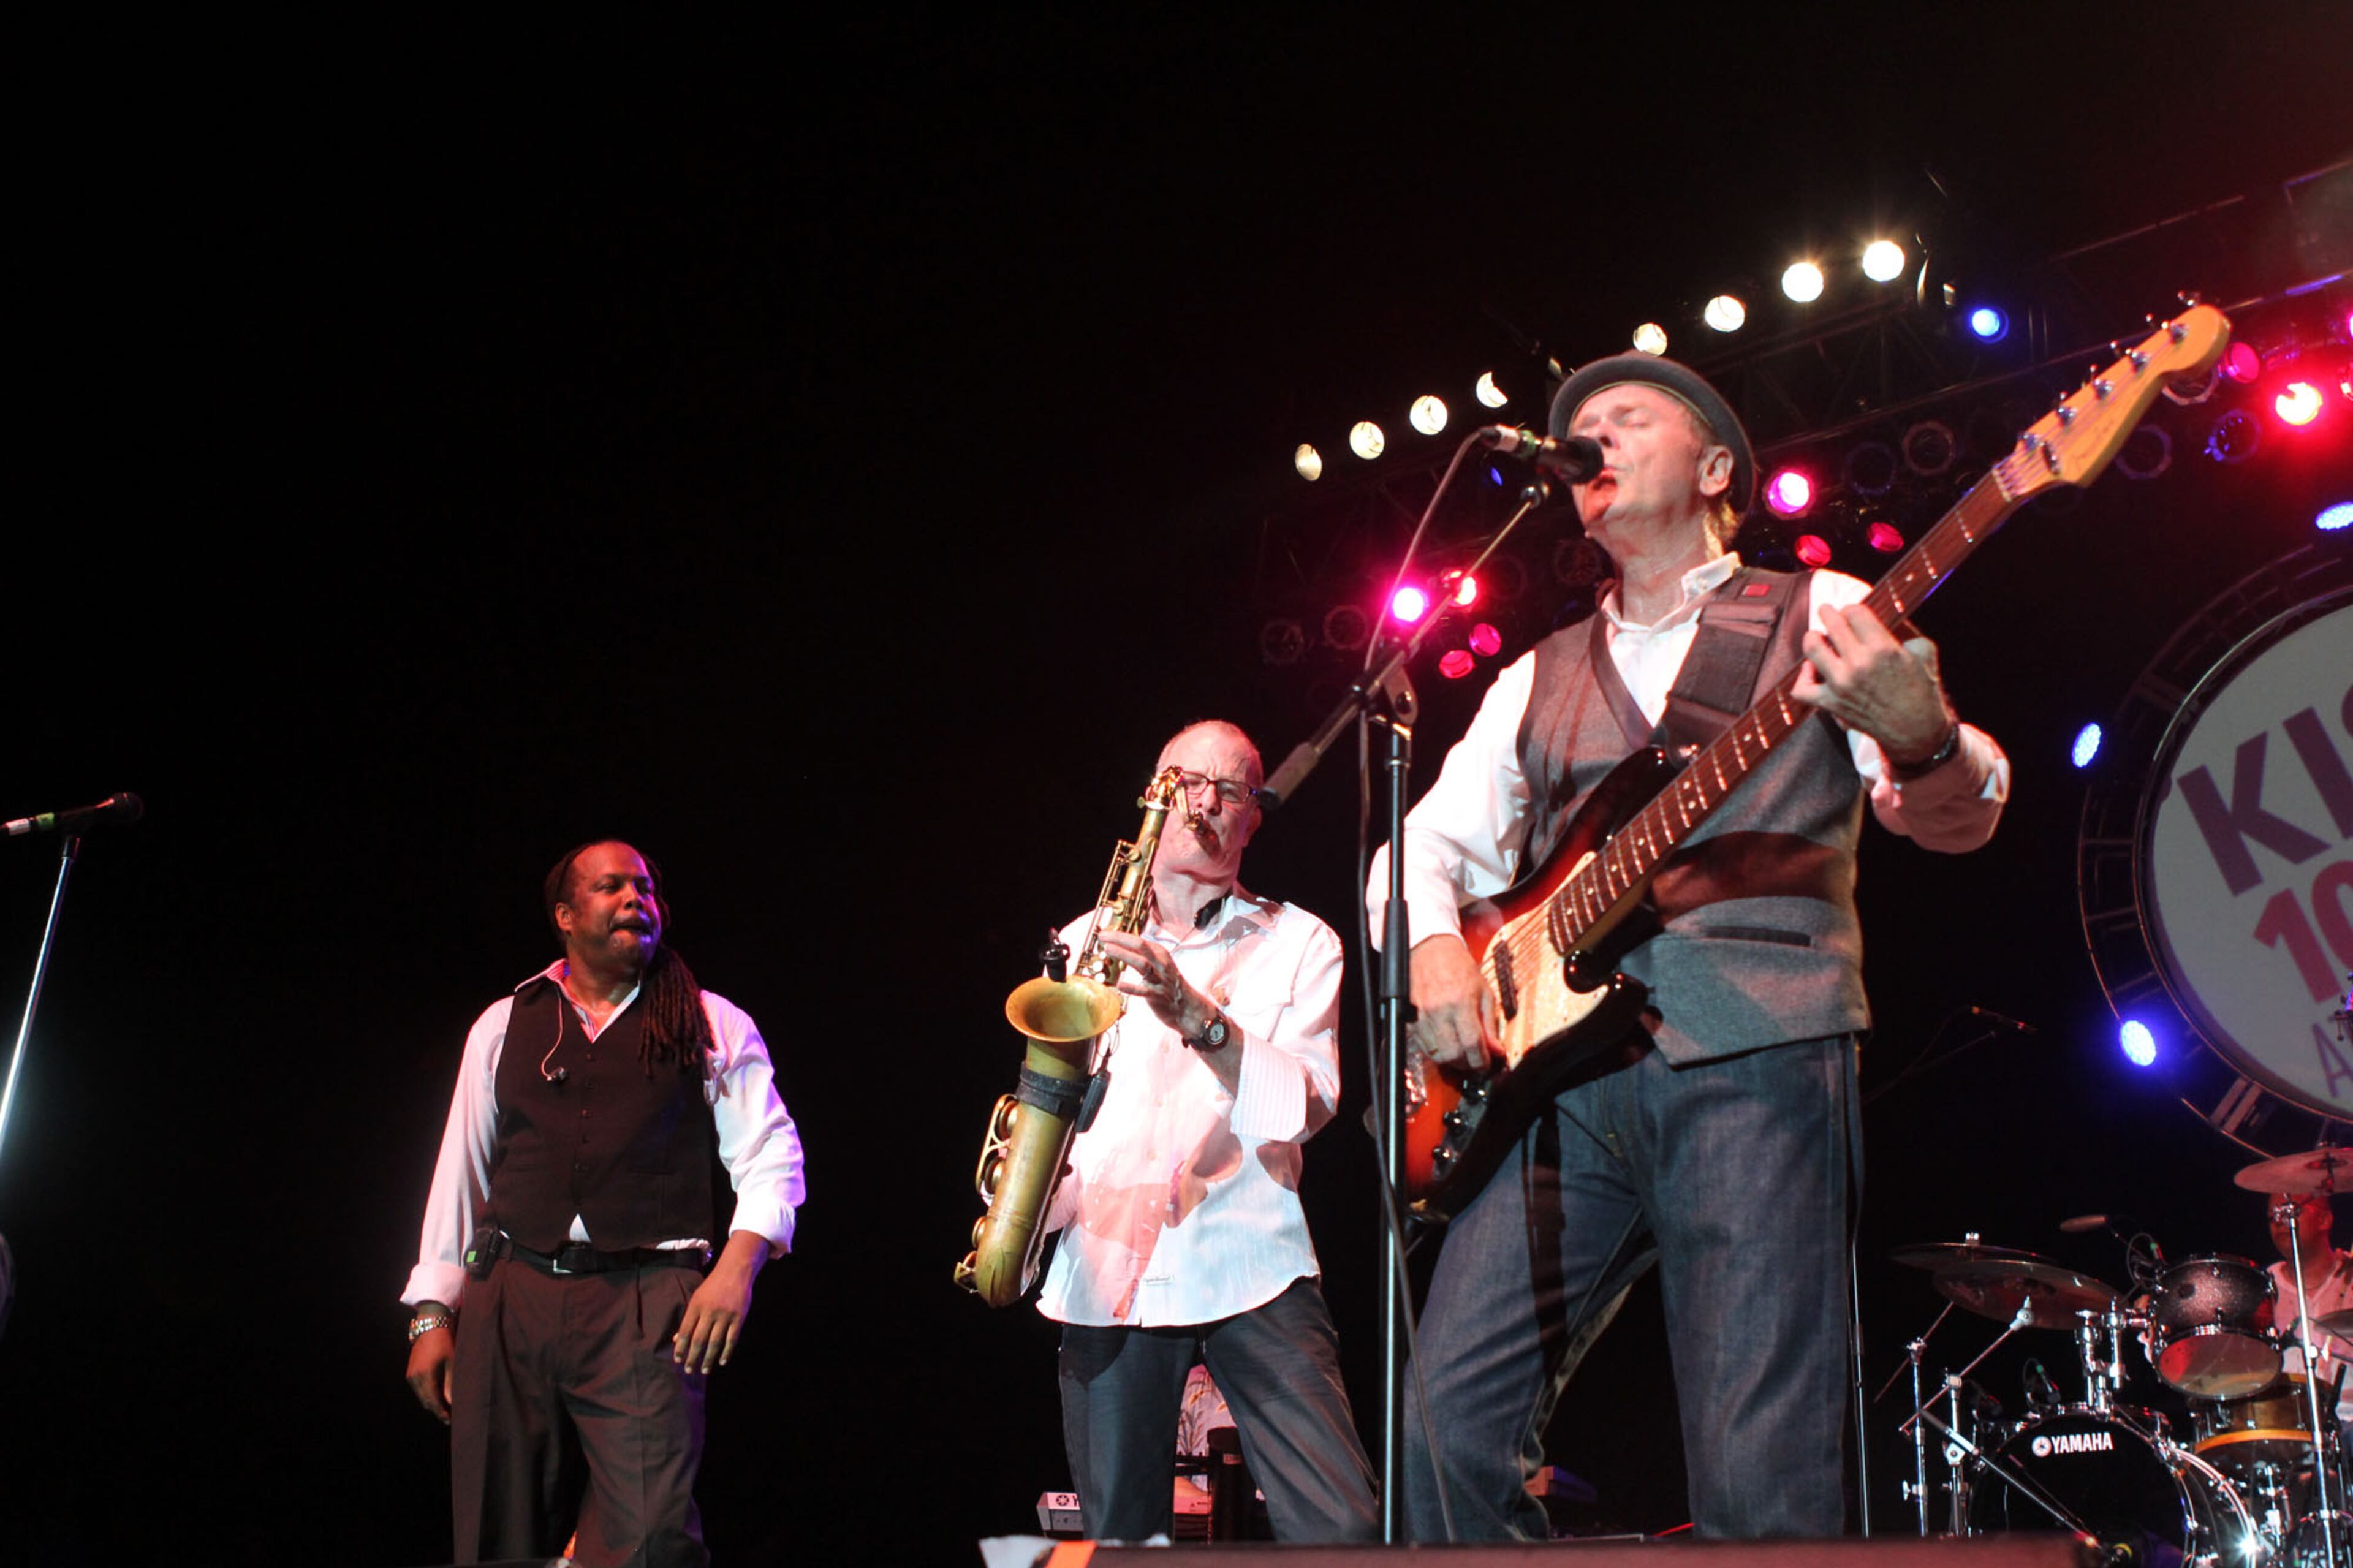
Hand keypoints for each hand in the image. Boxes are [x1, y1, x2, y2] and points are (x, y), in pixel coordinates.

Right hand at [405, 1325, 454, 1424]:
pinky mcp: (410, 1372)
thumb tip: (452, 1402)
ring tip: (446, 1406)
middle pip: (426, 1402)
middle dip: (437, 1409)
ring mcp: (410, 1375)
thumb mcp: (451, 1362)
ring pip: (422, 1396)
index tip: (450, 1421)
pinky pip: (419, 1389)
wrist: (430, 1325)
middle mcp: (414, 1378)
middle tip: (451, 1416)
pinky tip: (439, 1393)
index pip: (432, 1402)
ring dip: (432, 1402)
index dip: (441, 1413)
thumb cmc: (445, 1341)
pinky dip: (428, 1394)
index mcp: (425, 1376)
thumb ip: (451, 1383)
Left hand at [674, 1259, 756, 1374]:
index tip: (677, 1360)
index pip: (685, 1332)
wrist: (735, 1271)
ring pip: (715, 1343)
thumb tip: (677, 1339)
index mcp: (696, 1306)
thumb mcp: (697, 1299)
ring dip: (708, 1359)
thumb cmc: (713, 1287)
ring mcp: (725, 1315)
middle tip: (688, 1371)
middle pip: (698, 1340)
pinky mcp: (739, 1317)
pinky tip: (721, 1361)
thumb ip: (688, 1319)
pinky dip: (726, 1352)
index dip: (680, 1348)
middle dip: (692, 1357)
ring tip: (704, 1370)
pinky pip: (731, 1339)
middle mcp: (709, 1311)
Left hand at [1101, 930, 1212, 1040]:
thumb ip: (1142, 955)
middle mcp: (1161, 964)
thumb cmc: (1170, 984)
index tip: (1105, 934)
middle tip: (1103, 936)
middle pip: (1141, 946)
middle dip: (1121, 939)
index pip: (1139, 940)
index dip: (1121, 935)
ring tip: (1108, 949)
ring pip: (1142, 964)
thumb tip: (1121, 944)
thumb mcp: (1159, 964)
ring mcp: (1159, 979)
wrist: (1187, 1007)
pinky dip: (1131, 987)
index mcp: (1160, 954)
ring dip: (1125, 955)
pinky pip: (1144, 990)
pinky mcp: (1157, 996)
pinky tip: (1119, 984)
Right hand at [1408, 934, 1498, 1070]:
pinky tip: (1445, 1043)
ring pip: (1436, 1054)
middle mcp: (1440, 1010)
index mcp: (1461, 1002)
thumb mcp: (1483, 991)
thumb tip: (1496, 1050)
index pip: (1473, 1044)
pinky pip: (1423, 1046)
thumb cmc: (1459, 966)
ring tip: (1460, 1052)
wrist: (1431, 948)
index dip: (1481, 1060)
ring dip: (1451, 1059)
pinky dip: (1435, 1051)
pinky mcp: (1409, 1017)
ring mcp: (1422, 1015)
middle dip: (1466, 1064)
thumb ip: (1489, 1024)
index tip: (1486, 1063)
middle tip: (1474, 1060)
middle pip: (1453, 1054)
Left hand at [1790, 604, 1954, 766]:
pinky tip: (1811, 668)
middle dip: (1828, 613)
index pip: (1855, 612)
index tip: (1851, 612)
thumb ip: (1902, 632)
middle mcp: (1859, 663)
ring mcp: (1842, 684)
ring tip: (1816, 636)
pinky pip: (1802, 689)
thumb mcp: (1923, 653)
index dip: (1852, 609)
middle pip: (1833, 624)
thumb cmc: (1922, 691)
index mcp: (1883, 648)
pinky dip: (1803, 676)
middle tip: (1827, 611)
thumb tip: (1881, 622)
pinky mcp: (1831, 703)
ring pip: (1812, 648)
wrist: (1916, 731)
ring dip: (1812, 638)